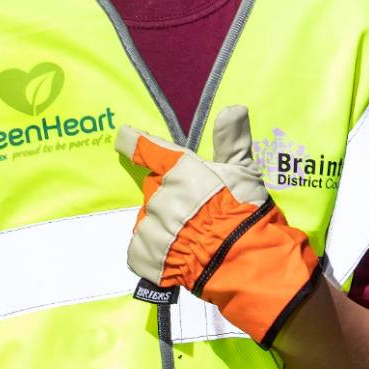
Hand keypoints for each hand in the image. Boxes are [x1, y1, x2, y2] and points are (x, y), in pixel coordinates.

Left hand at [116, 105, 319, 347]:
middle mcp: (159, 196)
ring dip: (165, 228)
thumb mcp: (245, 172)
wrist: (243, 261)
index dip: (133, 141)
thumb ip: (232, 140)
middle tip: (198, 214)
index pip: (147, 149)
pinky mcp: (144, 256)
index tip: (123, 136)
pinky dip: (154, 254)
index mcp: (179, 170)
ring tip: (192, 239)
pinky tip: (176, 258)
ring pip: (150, 221)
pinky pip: (141, 250)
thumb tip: (233, 108)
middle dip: (172, 199)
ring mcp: (149, 226)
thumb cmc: (245, 212)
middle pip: (157, 191)